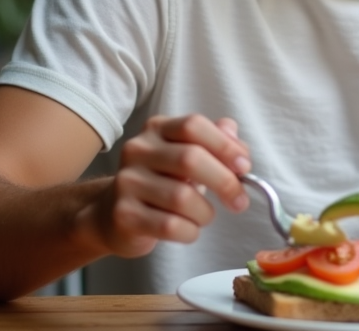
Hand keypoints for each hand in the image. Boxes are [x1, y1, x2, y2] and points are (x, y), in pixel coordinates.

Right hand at [79, 114, 252, 258]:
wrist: (113, 214)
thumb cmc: (160, 182)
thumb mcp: (186, 154)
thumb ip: (215, 142)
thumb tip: (236, 141)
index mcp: (157, 129)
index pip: (194, 126)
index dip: (225, 146)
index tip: (244, 167)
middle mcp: (138, 149)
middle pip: (190, 159)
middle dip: (224, 182)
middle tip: (239, 201)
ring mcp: (127, 181)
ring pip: (182, 198)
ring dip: (205, 213)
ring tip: (204, 216)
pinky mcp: (124, 214)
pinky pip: (171, 226)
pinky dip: (190, 231)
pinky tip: (188, 229)